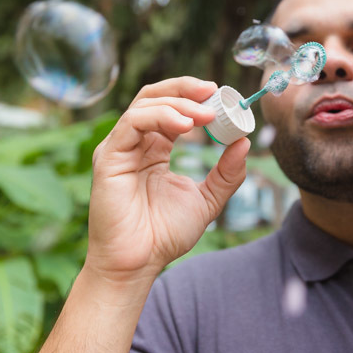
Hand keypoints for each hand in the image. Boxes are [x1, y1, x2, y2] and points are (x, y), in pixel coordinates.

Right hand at [84, 77, 249, 283]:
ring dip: (178, 102)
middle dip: (186, 88)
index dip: (196, 97)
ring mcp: (119, 148)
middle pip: (156, 96)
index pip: (172, 108)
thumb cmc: (164, 236)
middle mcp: (135, 143)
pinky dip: (160, 116)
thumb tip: (244, 143)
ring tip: (206, 114)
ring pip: (145, 104)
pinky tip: (185, 126)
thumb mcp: (207, 200)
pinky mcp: (109, 157)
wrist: (138, 264)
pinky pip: (132, 122)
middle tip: (215, 91)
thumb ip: (226, 173)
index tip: (224, 97)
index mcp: (154, 149)